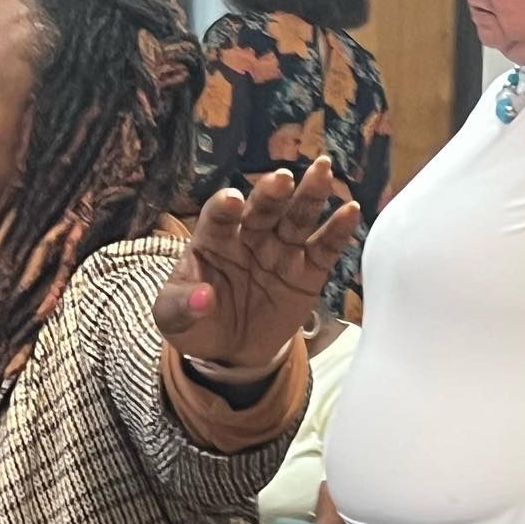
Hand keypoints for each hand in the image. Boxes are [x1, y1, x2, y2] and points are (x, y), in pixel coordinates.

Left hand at [154, 158, 360, 367]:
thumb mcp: (174, 319)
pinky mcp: (307, 272)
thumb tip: (202, 299)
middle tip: (282, 179)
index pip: (218, 216)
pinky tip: (351, 211)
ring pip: (296, 218)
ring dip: (309, 195)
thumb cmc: (197, 323)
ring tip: (322, 173)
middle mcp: (249, 236)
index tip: (233, 202)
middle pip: (262, 209)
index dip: (225, 208)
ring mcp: (280, 251)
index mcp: (213, 239)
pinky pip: (324, 249)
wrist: (230, 350)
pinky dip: (338, 231)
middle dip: (272, 193)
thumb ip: (181, 307)